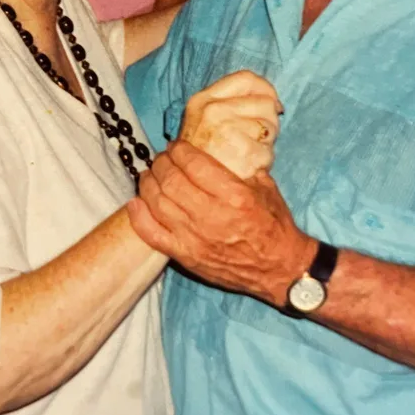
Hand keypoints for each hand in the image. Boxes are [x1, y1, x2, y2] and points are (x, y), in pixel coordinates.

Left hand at [128, 141, 312, 304]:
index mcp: (234, 195)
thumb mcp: (266, 188)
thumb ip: (242, 166)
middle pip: (171, 180)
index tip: (177, 146)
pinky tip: (135, 202)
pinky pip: (152, 234)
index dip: (180, 150)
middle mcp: (211, 215)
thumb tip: (222, 145)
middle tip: (163, 158)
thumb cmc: (274, 225)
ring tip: (150, 174)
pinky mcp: (185, 256)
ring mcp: (195, 238)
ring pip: (157, 202)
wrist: (279, 269)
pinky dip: (139, 216)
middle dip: (162, 163)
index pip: (194, 164)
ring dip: (148, 183)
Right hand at [180, 70, 280, 179]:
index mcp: (202, 100)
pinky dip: (262, 162)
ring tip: (247, 153)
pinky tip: (247, 166)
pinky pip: (268, 152)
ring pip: (271, 127)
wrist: (188, 187)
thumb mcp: (204, 121)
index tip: (273, 104)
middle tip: (255, 138)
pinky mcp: (241, 153)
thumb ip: (233, 104)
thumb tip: (275, 103)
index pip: (246, 79)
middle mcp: (212, 111)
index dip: (266, 89)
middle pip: (265, 103)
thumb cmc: (202, 155)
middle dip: (268, 121)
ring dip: (265, 144)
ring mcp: (226, 131)